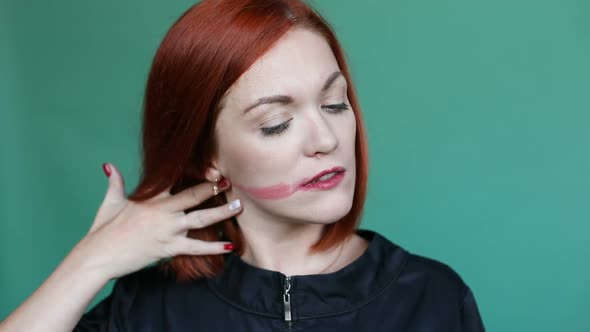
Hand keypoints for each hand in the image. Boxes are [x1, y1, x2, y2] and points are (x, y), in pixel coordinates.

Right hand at [73, 163, 240, 279]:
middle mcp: (161, 210)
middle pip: (193, 196)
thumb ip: (115, 182)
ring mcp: (167, 229)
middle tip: (230, 182)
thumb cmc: (102, 230)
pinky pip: (196, 247)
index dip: (192, 173)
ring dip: (221, 213)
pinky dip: (214, 248)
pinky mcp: (168, 247)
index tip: (208, 168)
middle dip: (213, 188)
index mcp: (149, 197)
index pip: (174, 179)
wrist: (97, 256)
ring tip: (237, 206)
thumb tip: (109, 166)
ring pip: (200, 219)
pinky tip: (229, 246)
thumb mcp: (109, 202)